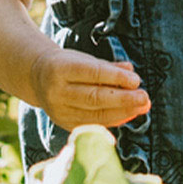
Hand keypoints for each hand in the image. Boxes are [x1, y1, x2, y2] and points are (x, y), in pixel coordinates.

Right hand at [35, 48, 149, 127]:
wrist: (37, 78)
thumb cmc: (67, 65)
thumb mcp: (84, 59)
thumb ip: (108, 67)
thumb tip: (132, 73)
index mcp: (60, 68)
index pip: (92, 73)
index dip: (116, 78)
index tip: (136, 81)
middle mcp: (56, 91)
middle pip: (94, 97)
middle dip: (123, 99)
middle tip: (144, 98)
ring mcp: (59, 110)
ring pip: (95, 114)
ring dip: (123, 111)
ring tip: (142, 107)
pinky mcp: (64, 123)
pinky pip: (93, 124)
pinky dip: (114, 120)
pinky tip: (129, 114)